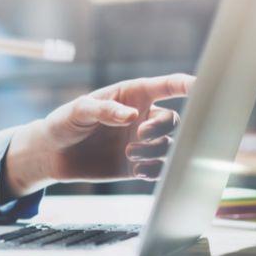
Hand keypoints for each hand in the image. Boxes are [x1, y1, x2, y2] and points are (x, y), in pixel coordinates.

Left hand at [2, 74, 194, 197]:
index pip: (167, 86)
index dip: (188, 85)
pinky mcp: (136, 165)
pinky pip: (158, 169)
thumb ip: (104, 110)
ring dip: (154, 150)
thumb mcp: (78, 110)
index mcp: (132, 95)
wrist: (52, 154)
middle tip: (139, 135)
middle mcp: (142, 117)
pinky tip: (138, 169)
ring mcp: (140, 142)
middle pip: (173, 120)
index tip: (203, 86)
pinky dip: (154, 170)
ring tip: (128, 153)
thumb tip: (132, 115)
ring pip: (168, 146)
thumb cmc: (64, 122)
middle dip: (160, 129)